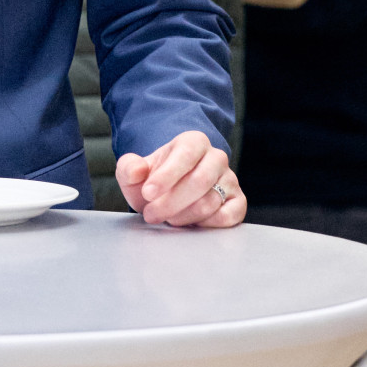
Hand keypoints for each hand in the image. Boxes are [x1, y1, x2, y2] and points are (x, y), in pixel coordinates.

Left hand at [115, 130, 245, 228]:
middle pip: (200, 181)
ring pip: (210, 201)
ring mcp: (229, 180)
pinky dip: (206, 224)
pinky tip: (189, 223)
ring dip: (184, 215)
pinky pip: (228, 216)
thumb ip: (129, 168)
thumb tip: (137, 170)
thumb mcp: (135, 172)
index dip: (166, 176)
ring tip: (167, 218)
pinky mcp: (237, 202)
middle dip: (171, 202)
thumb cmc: (154, 179)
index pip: (185, 155)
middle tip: (151, 214)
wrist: (171, 191)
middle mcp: (216, 158)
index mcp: (193, 142)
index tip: (147, 193)